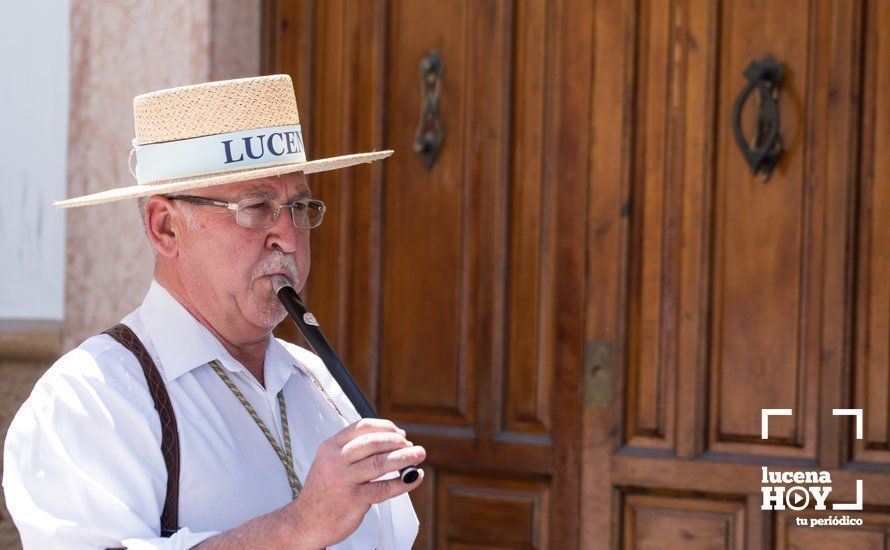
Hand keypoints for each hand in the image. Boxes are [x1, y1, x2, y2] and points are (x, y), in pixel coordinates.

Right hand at [285, 418, 425, 547]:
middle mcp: (336, 460)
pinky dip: (403, 482)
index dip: (385, 427)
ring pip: (380, 463)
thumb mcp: (330, 462)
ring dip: (405, 458)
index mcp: (331, 446)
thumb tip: (391, 442)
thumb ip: (354, 450)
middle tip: (413, 447)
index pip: (362, 427)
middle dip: (398, 442)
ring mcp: (344, 480)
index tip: (400, 434)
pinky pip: (384, 488)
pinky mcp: (353, 500)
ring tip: (419, 455)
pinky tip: (413, 478)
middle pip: (373, 442)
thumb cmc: (324, 491)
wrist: (305, 521)